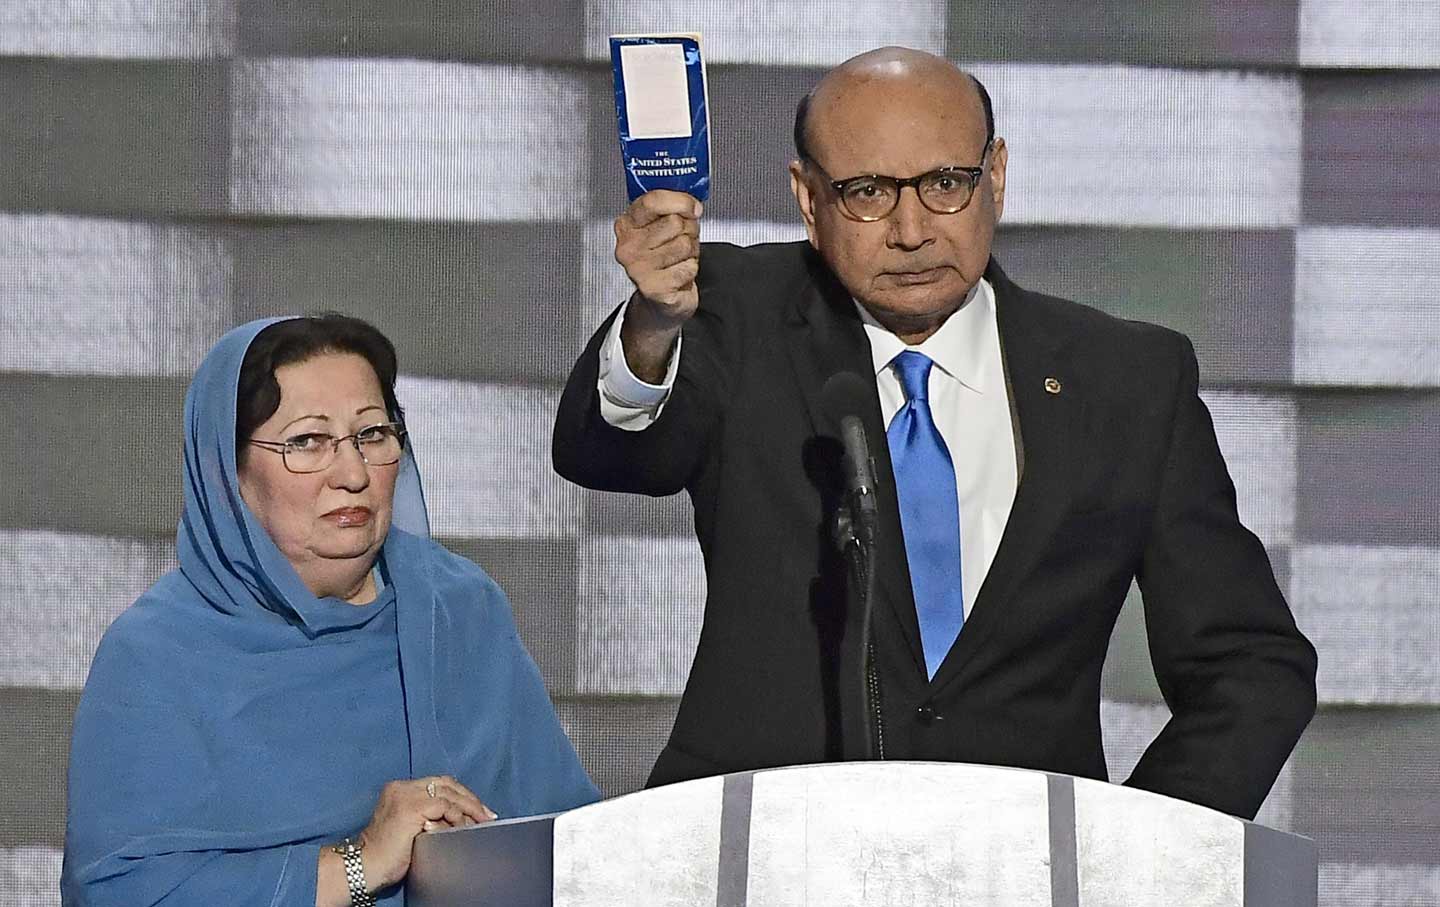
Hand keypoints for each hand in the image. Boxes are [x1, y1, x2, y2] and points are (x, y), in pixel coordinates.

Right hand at [356, 776, 495, 890]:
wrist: (366, 866)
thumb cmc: (388, 855)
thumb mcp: (411, 828)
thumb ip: (429, 816)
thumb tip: (462, 818)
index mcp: (399, 789)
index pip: (438, 783)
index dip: (460, 795)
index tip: (478, 810)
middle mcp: (402, 787)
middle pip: (445, 783)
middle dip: (470, 799)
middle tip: (487, 815)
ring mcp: (406, 795)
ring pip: (448, 792)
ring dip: (469, 807)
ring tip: (483, 820)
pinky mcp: (411, 807)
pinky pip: (444, 805)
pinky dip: (457, 814)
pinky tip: (465, 825)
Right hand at [614, 190, 702, 328]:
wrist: (661, 298)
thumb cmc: (663, 258)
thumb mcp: (661, 226)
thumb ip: (671, 208)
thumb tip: (691, 204)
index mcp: (627, 224)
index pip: (653, 201)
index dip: (680, 201)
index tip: (692, 207)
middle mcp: (628, 246)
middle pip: (674, 222)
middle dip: (688, 230)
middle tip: (680, 241)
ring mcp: (638, 268)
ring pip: (684, 243)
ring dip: (691, 251)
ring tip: (679, 258)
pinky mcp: (653, 288)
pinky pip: (688, 267)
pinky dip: (691, 269)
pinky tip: (678, 273)